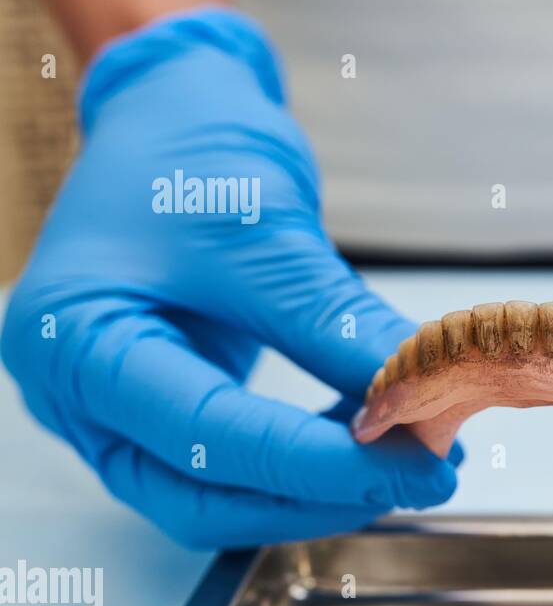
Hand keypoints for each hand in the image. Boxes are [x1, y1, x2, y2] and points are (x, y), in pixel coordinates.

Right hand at [1, 8, 459, 548]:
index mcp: (76, 342)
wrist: (172, 109)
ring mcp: (116, 407)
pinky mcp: (164, 405)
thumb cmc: (192, 150)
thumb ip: (335, 326)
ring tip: (409, 459)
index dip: (317, 465)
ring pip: (217, 493)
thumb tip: (420, 399)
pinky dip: (304, 460)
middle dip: (318, 496)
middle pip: (200, 495)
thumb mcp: (265, 232)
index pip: (203, 438)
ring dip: (316, 490)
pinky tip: (371, 435)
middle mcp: (79, 393)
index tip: (415, 467)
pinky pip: (232, 461)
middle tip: (423, 476)